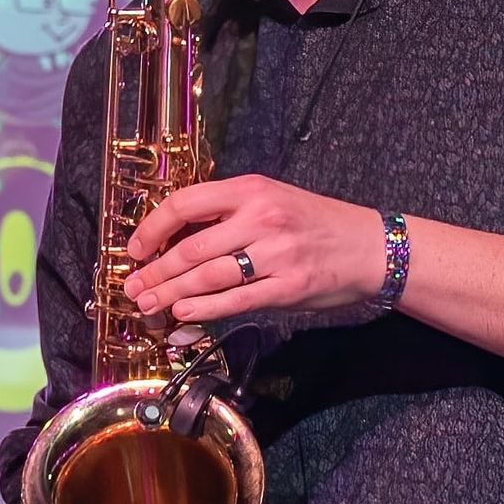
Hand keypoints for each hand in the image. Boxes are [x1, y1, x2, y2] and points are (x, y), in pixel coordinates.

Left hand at [122, 176, 383, 322]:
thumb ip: (230, 214)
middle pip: (191, 247)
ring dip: (171, 294)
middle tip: (133, 287)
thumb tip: (176, 240)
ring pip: (208, 276)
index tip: (136, 248)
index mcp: (252, 190)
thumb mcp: (273, 200)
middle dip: (156, 271)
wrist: (369, 247)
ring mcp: (276, 254)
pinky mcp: (288, 287)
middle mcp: (261, 218)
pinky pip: (235, 301)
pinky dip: (204, 309)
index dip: (153, 227)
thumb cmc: (316, 223)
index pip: (186, 203)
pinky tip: (182, 314)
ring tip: (148, 304)